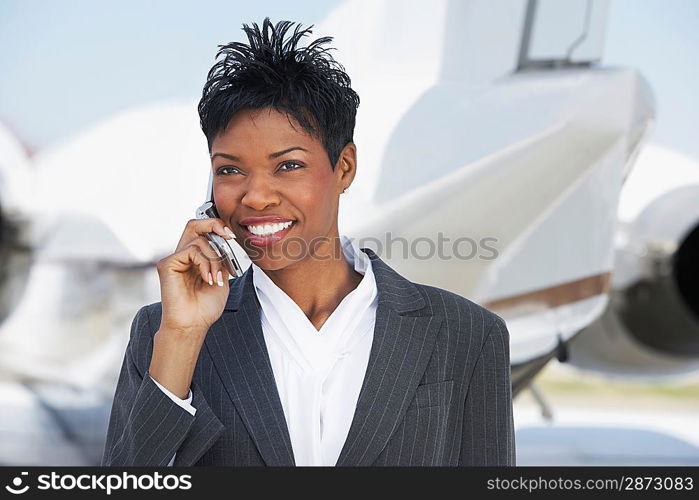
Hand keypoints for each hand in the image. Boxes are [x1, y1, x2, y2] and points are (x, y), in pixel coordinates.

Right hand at [156, 218, 236, 335]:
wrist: (193, 324)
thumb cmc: (205, 307)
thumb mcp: (221, 277)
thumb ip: (221, 258)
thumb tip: (226, 240)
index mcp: (194, 258)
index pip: (202, 231)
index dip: (217, 227)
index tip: (232, 236)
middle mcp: (182, 255)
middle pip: (194, 224)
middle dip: (214, 225)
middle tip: (229, 236)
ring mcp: (174, 259)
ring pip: (199, 241)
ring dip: (215, 259)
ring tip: (215, 278)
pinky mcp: (167, 264)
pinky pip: (192, 251)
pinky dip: (205, 264)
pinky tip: (207, 279)